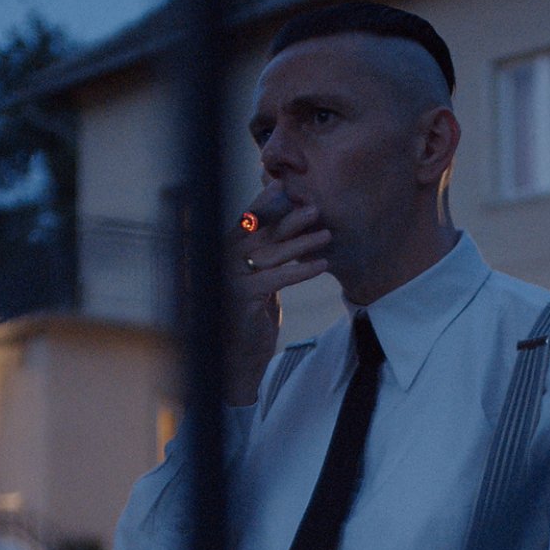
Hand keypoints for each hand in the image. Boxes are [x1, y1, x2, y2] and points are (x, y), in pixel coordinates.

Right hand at [225, 186, 329, 405]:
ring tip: (326, 235)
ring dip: (302, 243)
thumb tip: (286, 234)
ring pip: (272, 254)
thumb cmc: (250, 323)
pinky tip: (322, 265)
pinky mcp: (244, 297)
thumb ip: (265, 262)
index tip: (286, 189)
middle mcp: (223, 263)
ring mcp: (231, 279)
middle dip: (289, 220)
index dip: (266, 205)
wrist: (237, 361)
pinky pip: (278, 278)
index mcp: (224, 256)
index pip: (246, 224)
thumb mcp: (259, 286)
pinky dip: (302, 270)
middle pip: (260, 234)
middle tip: (314, 208)